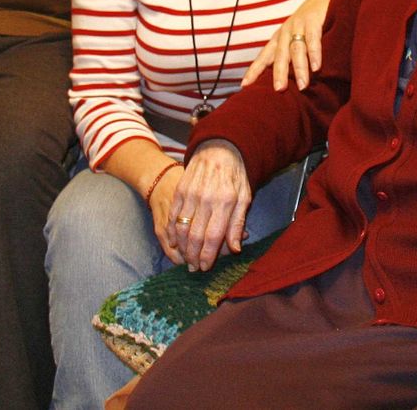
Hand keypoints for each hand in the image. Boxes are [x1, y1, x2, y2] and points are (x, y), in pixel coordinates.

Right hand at [163, 140, 250, 270]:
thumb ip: (238, 224)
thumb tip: (235, 248)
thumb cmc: (235, 175)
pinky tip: (175, 243)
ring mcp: (190, 194)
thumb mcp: (245, 197)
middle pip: (195, 236)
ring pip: (181, 229)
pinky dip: (172, 233)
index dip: (208, 256)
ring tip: (186, 259)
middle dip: (194, 256)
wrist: (219, 148)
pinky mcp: (179, 191)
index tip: (206, 267)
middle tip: (195, 267)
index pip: (214, 236)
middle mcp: (206, 199)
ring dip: (182, 248)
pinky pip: (172, 217)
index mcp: (225, 202)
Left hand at [244, 0, 334, 89]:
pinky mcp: (313, 20)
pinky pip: (313, 39)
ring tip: (303, 86)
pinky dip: (314, 53)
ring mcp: (298, 26)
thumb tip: (283, 83)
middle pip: (280, 56)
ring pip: (296, 50)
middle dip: (278, 73)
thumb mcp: (294, 39)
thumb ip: (288, 57)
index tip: (244, 86)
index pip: (263, 57)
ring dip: (299, 68)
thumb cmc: (308, 24)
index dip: (254, 70)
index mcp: (278, 39)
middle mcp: (285, 32)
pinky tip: (316, 67)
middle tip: (279, 90)